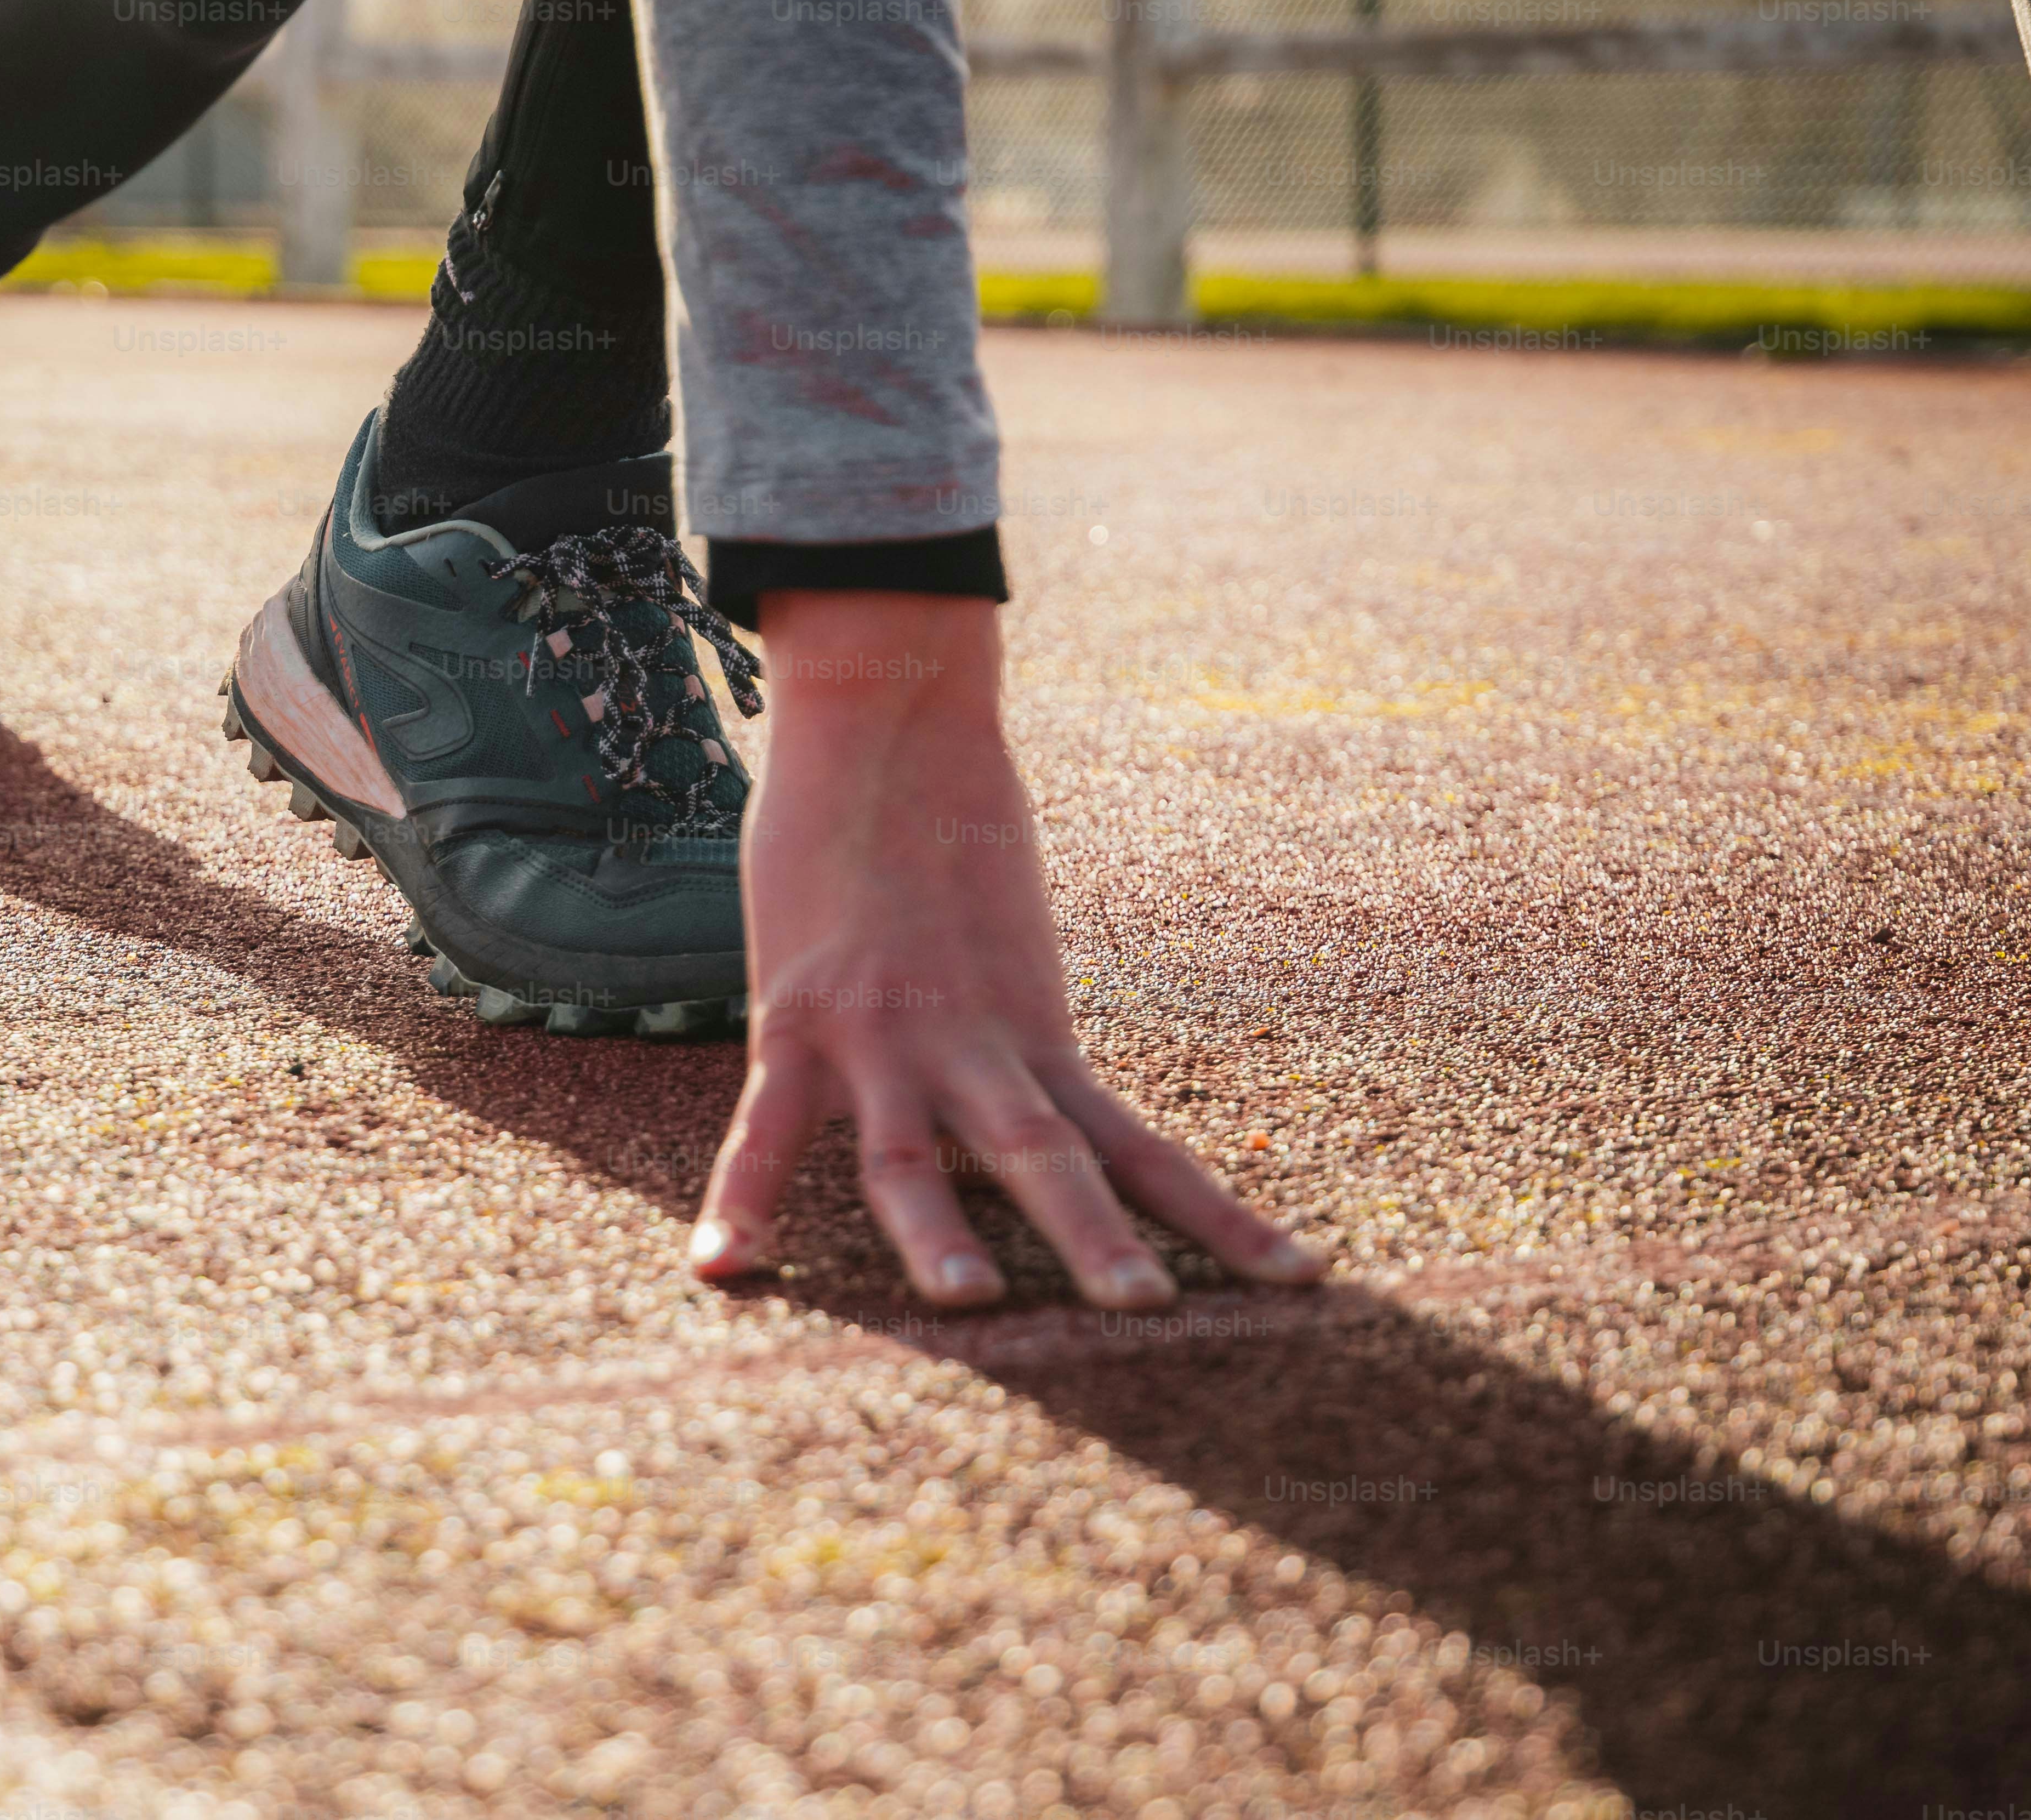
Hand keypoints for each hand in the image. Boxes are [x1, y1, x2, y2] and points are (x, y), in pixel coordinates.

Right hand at [687, 590, 1323, 1305]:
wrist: (889, 721)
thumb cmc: (944, 826)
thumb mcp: (1008, 950)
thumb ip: (1018, 1025)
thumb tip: (1037, 1088)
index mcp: (1041, 1039)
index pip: (1148, 1150)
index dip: (1226, 1219)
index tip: (1307, 1281)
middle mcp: (977, 1050)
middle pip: (1047, 1160)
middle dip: (1091, 1239)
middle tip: (1145, 1309)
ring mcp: (884, 1037)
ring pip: (915, 1154)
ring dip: (937, 1233)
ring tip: (967, 1304)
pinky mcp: (798, 1017)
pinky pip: (767, 1128)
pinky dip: (742, 1198)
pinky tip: (723, 1270)